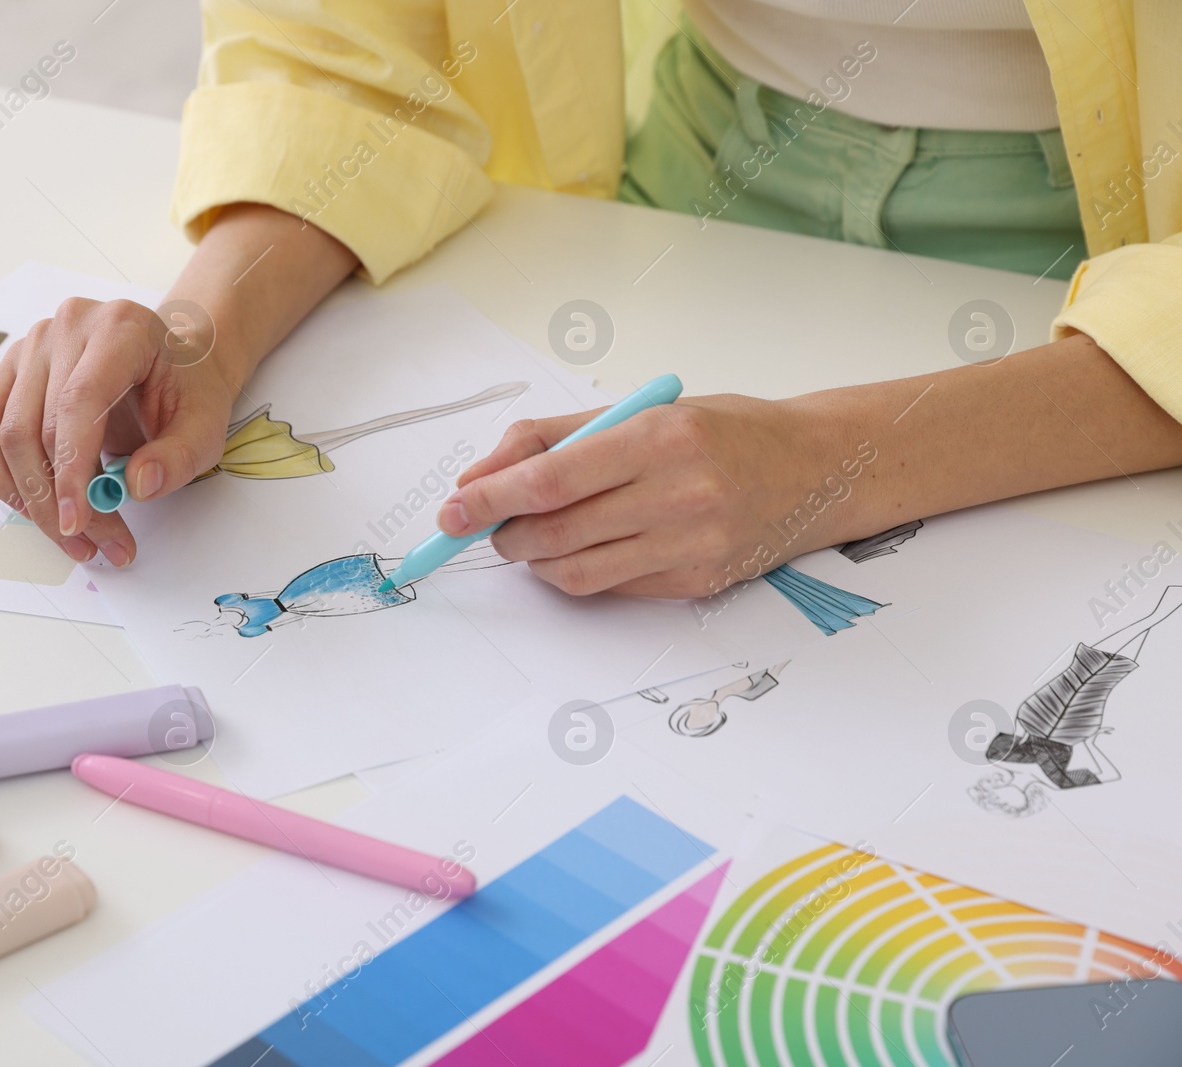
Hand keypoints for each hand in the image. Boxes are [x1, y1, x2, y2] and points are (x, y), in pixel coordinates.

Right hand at [0, 297, 239, 565]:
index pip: (79, 401)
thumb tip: (137, 486)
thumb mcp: (206, 424)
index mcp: (120, 328)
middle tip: (93, 546)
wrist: (174, 360)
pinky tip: (35, 508)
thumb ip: (179, 456)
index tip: (78, 521)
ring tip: (73, 538)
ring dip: (32, 498)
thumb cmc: (187, 388)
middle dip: (59, 499)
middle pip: (39, 424)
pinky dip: (6, 476)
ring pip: (7, 433)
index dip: (72, 467)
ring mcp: (32, 345)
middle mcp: (67, 327)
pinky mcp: (11, 369)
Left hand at [438, 395, 858, 597]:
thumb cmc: (724, 432)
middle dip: (503, 533)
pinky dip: (577, 573)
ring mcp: (691, 546)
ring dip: (534, 560)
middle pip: (556, 531)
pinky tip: (576, 550)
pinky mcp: (697, 584)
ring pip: (577, 572)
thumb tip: (480, 476)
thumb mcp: (641, 410)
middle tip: (484, 525)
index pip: (551, 480)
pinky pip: (612, 588)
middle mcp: (680, 495)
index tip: (452, 508)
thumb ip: (554, 437)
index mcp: (661, 438)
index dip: (490, 499)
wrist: (817, 469)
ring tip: (528, 537)